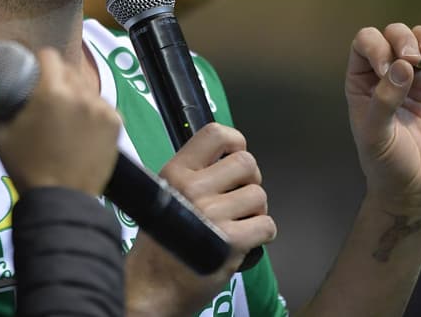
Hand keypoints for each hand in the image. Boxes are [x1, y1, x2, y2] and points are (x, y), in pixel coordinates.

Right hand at [0, 48, 120, 195]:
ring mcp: (103, 109)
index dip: (39, 60)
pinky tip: (82, 126)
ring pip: (87, 88)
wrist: (59, 200)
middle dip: (57, 76)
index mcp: (52, 91)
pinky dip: (92, 111)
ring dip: (76, 93)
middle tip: (47, 94)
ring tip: (65, 114)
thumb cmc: (24, 166)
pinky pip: (102, 106)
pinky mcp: (116, 124)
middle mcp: (81, 94)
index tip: (33, 70)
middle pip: (70, 70)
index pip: (49, 55)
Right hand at [125, 122, 276, 316]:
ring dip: (255, 210)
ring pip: (259, 196)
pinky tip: (244, 240)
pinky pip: (267, 225)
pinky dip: (262, 234)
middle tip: (238, 196)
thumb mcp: (165, 194)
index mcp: (175, 172)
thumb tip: (228, 155)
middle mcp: (192, 189)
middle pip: (247, 163)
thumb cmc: (161, 243)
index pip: (215, 134)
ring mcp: (212, 215)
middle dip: (249, 180)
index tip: (236, 154)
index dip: (235, 141)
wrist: (153, 286)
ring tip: (238, 222)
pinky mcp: (230, 242)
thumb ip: (192, 173)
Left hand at [345, 23, 420, 214]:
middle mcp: (390, 72)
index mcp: (363, 80)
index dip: (376, 46)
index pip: (366, 42)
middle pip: (394, 35)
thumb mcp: (376, 134)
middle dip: (402, 39)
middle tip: (411, 59)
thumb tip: (403, 65)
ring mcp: (420, 77)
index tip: (387, 70)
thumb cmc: (387, 162)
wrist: (418, 187)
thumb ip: (384, 100)